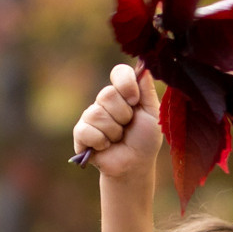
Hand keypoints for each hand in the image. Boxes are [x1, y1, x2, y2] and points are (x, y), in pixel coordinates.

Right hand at [74, 62, 161, 185]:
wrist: (134, 165)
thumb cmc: (144, 140)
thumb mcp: (152, 113)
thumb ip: (147, 90)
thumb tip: (144, 65)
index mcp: (123, 93)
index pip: (119, 73)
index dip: (126, 84)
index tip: (134, 100)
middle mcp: (105, 101)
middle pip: (107, 93)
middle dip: (123, 114)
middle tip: (127, 126)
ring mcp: (91, 116)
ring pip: (97, 113)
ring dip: (113, 131)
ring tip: (117, 139)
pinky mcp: (80, 133)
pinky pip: (86, 129)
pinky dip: (100, 141)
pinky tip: (105, 147)